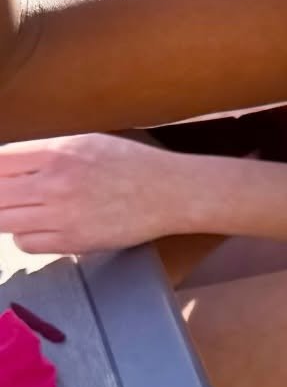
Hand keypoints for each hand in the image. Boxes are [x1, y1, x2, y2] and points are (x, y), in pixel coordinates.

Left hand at [0, 134, 195, 252]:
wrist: (169, 192)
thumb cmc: (131, 164)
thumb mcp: (85, 143)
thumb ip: (44, 152)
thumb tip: (5, 165)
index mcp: (58, 151)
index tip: (1, 177)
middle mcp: (55, 182)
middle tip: (8, 197)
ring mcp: (61, 214)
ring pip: (2, 221)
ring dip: (6, 216)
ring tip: (23, 210)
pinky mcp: (71, 241)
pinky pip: (24, 243)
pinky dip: (24, 237)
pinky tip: (39, 227)